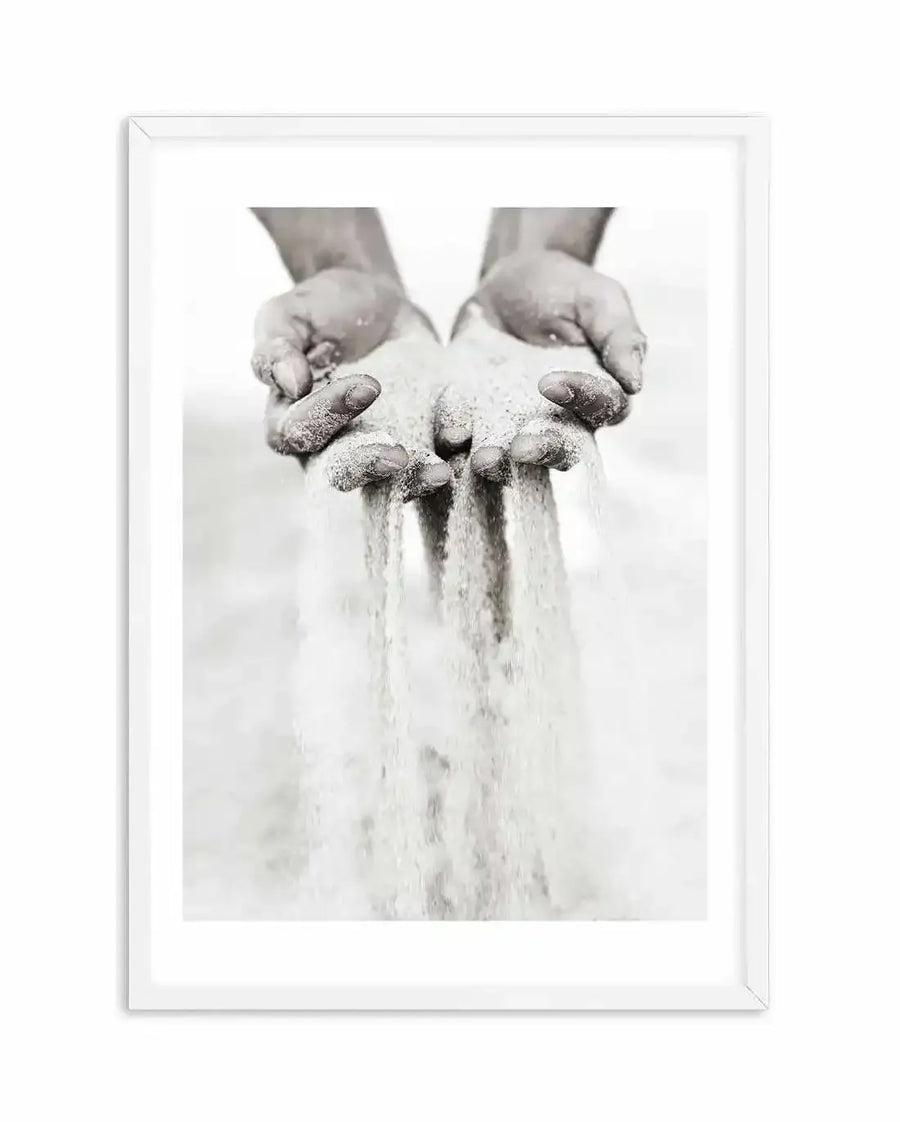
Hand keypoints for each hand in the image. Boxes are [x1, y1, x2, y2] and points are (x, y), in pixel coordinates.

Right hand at [251, 267, 450, 497]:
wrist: (374, 300)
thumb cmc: (320, 308)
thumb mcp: (289, 314)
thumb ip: (277, 347)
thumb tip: (289, 384)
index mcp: (289, 420)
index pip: (300, 431)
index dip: (329, 414)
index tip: (368, 385)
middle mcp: (327, 450)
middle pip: (340, 473)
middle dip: (369, 466)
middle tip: (398, 456)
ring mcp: (373, 453)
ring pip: (387, 482)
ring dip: (413, 481)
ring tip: (441, 474)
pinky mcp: (414, 446)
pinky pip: (429, 463)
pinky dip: (449, 461)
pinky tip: (470, 452)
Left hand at [437, 251, 646, 478]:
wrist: (508, 281)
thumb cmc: (565, 287)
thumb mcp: (598, 299)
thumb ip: (619, 336)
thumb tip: (635, 382)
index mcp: (600, 394)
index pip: (601, 409)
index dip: (580, 400)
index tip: (551, 382)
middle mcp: (564, 422)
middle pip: (561, 450)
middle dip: (540, 451)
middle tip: (519, 448)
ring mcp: (520, 427)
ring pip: (514, 459)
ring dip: (498, 464)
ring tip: (481, 459)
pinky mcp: (480, 423)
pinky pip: (470, 442)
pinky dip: (457, 445)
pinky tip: (444, 441)